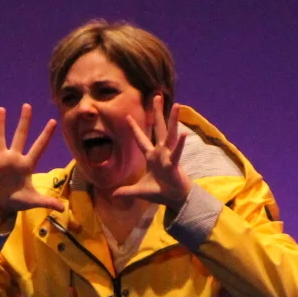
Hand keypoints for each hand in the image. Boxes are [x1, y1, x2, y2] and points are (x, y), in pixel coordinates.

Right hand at [0, 103, 64, 225]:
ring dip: (0, 124)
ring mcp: (0, 159)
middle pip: (20, 136)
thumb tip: (63, 209)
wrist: (0, 204)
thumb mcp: (33, 201)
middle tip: (27, 106)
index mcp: (27, 165)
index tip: (53, 121)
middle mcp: (14, 158)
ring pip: (0, 138)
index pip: (39, 147)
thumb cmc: (17, 200)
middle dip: (24, 122)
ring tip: (2, 109)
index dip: (46, 135)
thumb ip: (48, 202)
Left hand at [115, 94, 191, 208]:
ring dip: (173, 120)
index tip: (127, 117)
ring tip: (177, 105)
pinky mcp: (174, 164)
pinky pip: (177, 152)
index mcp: (152, 156)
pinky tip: (184, 132)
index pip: (141, 140)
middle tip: (157, 96)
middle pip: (158, 128)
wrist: (175, 199)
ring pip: (170, 134)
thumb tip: (113, 195)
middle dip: (157, 112)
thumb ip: (127, 191)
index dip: (134, 129)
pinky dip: (181, 144)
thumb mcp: (140, 191)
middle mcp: (161, 152)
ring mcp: (169, 156)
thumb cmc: (160, 193)